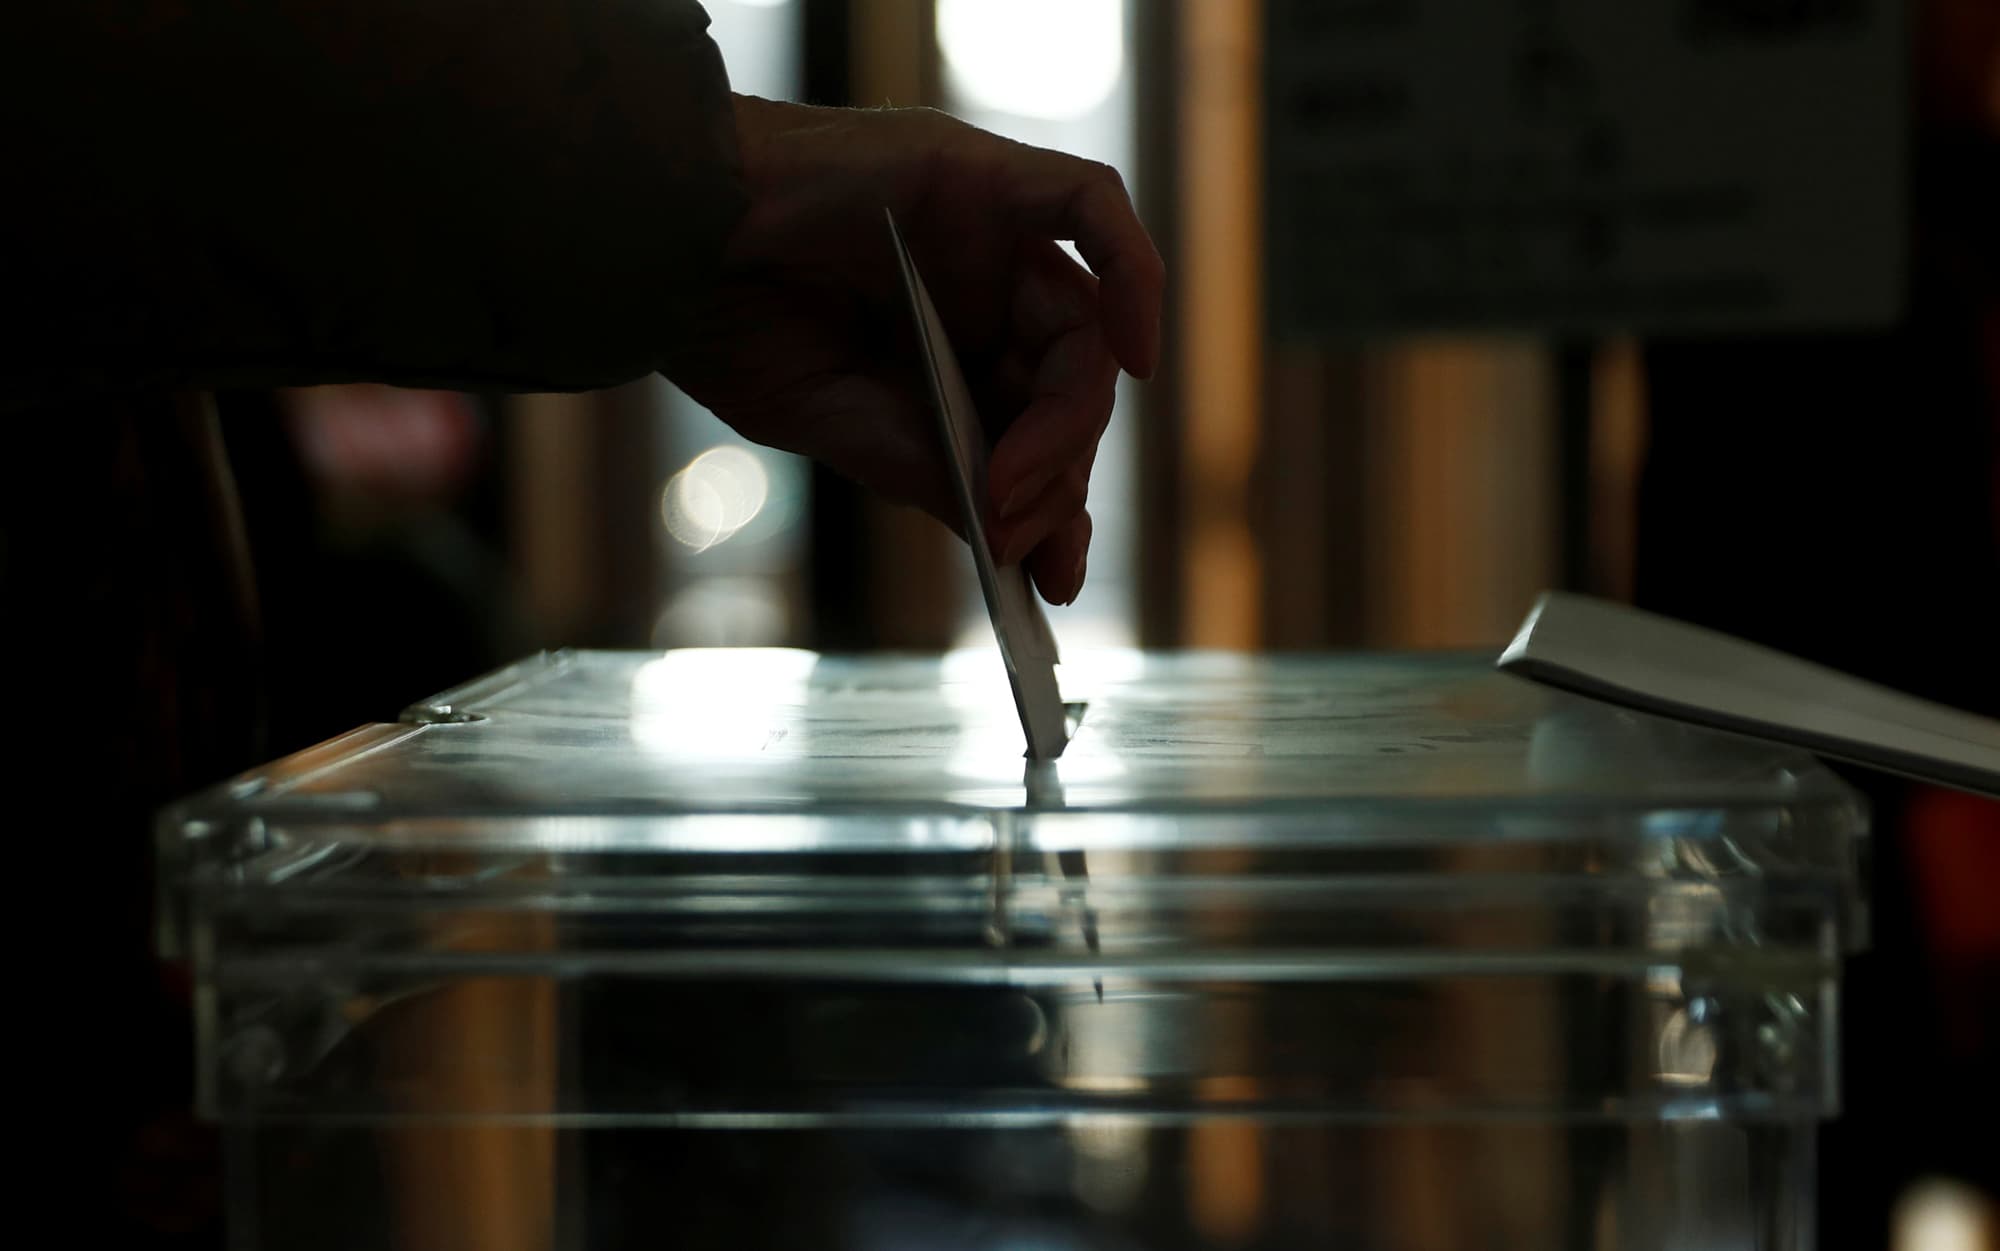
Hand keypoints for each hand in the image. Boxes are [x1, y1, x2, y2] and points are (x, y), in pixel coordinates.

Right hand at [659, 96, 1164, 605]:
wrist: (654, 245)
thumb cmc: (722, 321)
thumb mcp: (836, 423)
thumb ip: (928, 467)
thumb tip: (1012, 538)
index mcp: (942, 347)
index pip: (1034, 424)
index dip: (1057, 499)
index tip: (1052, 577)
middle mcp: (977, 288)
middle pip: (1065, 380)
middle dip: (1056, 470)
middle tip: (1016, 532)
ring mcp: (986, 231)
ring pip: (1082, 322)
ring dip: (1068, 415)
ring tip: (1013, 481)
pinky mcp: (982, 175)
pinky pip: (1093, 209)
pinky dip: (1134, 276)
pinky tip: (1134, 352)